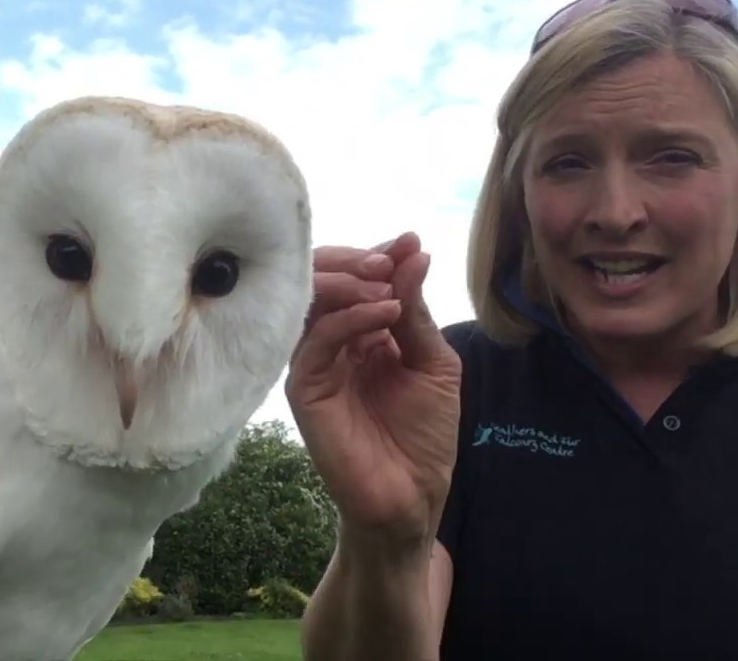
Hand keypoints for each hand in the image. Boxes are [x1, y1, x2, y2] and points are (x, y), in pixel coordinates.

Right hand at [286, 232, 462, 548]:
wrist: (411, 496)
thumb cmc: (424, 435)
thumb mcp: (433, 363)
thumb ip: (417, 312)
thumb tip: (412, 253)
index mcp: (361, 333)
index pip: (355, 280)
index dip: (377, 256)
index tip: (408, 241)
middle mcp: (332, 343)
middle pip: (323, 283)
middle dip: (356, 260)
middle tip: (390, 256)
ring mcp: (315, 364)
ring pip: (311, 304)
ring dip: (350, 282)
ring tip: (387, 279)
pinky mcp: (304, 388)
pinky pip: (316, 340)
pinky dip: (349, 317)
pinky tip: (384, 311)